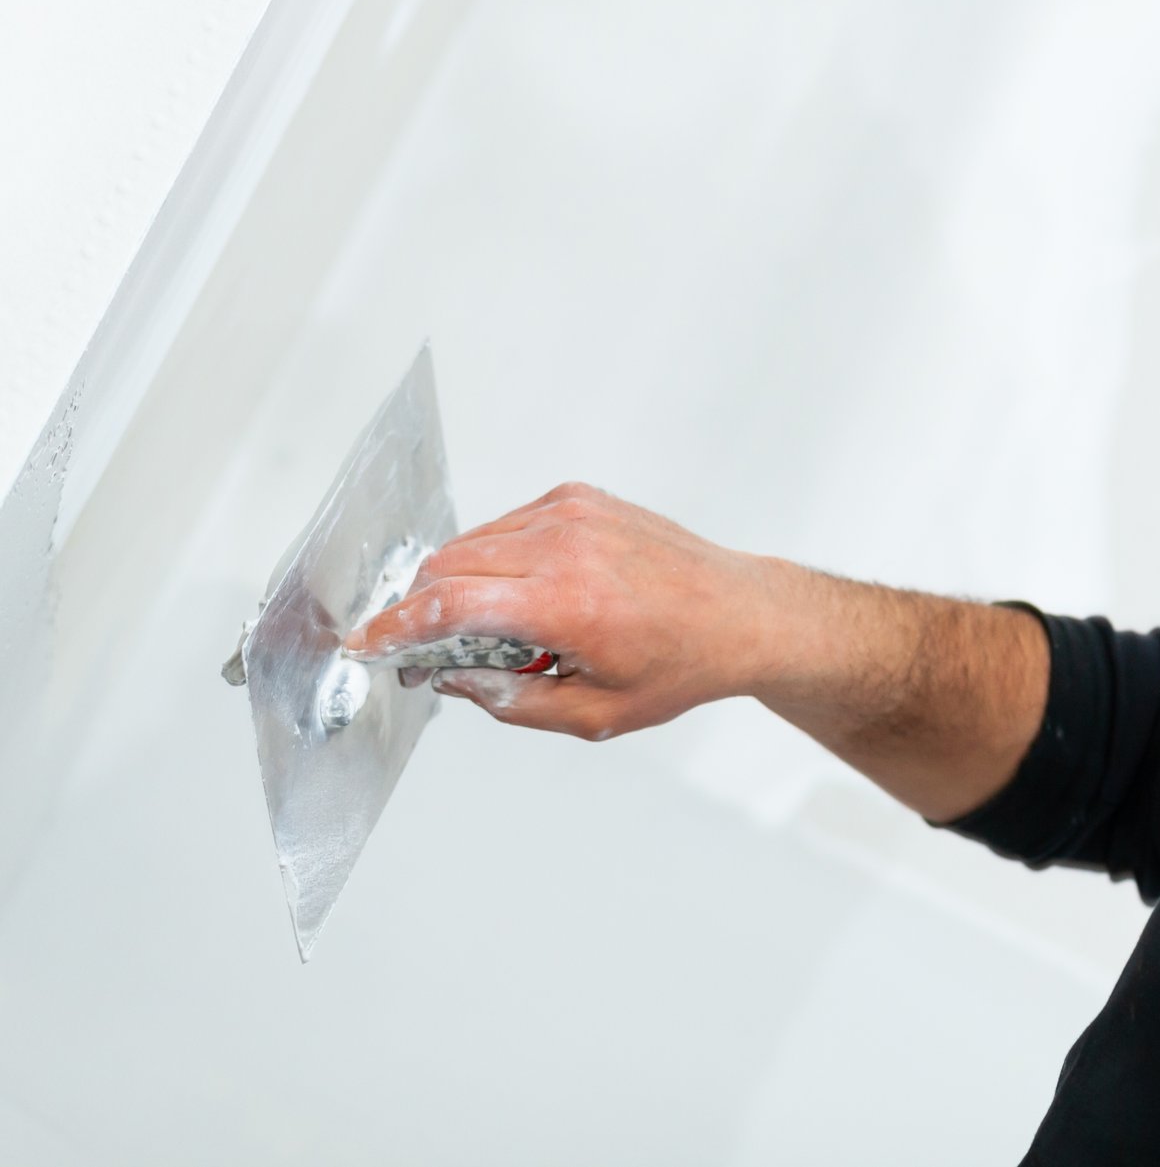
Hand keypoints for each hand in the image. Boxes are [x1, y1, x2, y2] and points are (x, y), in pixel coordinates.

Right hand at [345, 482, 784, 740]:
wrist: (741, 613)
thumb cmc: (681, 663)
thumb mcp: (594, 713)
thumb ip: (509, 701)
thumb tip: (448, 679)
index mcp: (568, 603)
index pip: (449, 605)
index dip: (394, 627)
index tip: (367, 644)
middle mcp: (566, 546)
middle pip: (447, 566)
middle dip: (421, 610)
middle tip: (430, 652)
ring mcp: (573, 512)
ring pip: (472, 542)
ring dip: (459, 583)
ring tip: (500, 628)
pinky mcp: (580, 497)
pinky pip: (507, 524)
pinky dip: (497, 558)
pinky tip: (529, 594)